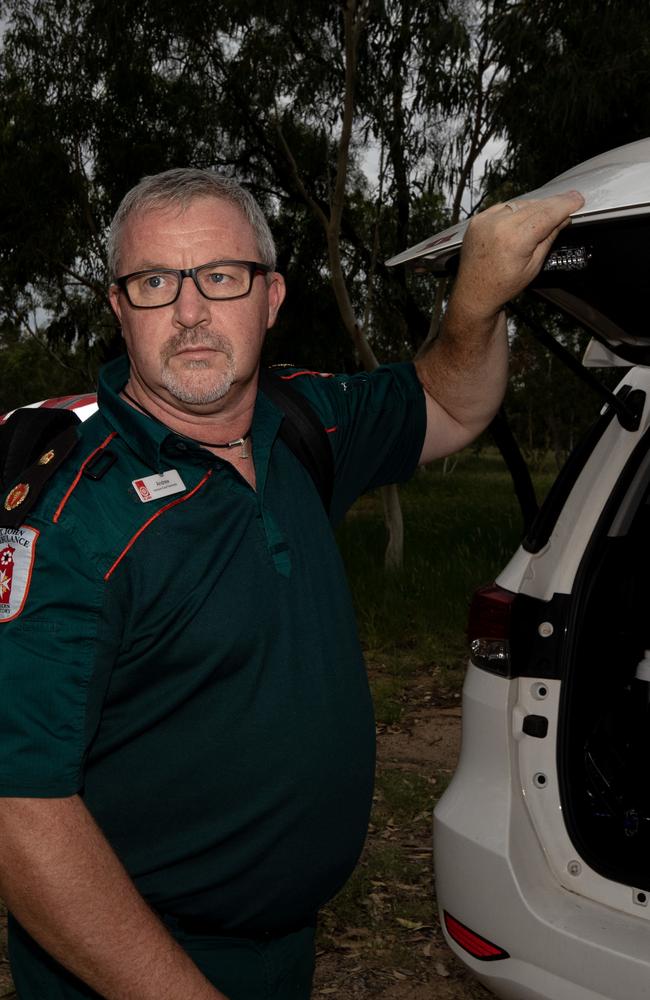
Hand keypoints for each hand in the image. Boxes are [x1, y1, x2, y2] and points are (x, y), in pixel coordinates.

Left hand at [452, 190, 585, 321]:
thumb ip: (548, 238)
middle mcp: (498, 226)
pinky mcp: (478, 219)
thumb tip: (562, 219)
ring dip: (536, 206)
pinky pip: (504, 207)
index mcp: (515, 240)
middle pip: (535, 206)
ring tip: (549, 210)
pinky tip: (525, 215)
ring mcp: (485, 220)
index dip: (565, 205)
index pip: (547, 214)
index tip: (577, 199)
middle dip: (554, 203)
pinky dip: (517, 209)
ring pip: (520, 204)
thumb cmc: (502, 285)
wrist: (474, 292)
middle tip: (570, 199)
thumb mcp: (533, 266)